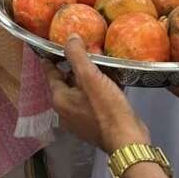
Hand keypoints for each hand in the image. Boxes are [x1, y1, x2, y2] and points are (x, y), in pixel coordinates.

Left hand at [47, 36, 150, 152]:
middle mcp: (66, 110)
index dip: (54, 57)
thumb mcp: (90, 77)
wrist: (127, 140)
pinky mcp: (96, 122)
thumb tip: (69, 37)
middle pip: (68, 80)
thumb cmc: (106, 108)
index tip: (57, 43)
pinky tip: (112, 78)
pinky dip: (100, 88)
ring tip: (101, 60)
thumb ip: (77, 55)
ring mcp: (81, 119)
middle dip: (77, 64)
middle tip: (87, 48)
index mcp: (60, 99)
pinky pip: (94, 99)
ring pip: (83, 89)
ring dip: (91, 76)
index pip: (51, 72)